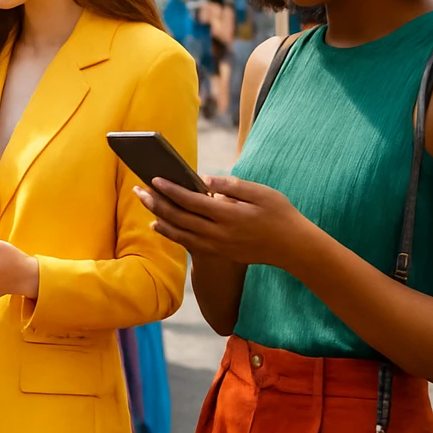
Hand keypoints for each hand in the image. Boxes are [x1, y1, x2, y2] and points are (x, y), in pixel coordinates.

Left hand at [135, 174, 316, 271]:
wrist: (294, 247)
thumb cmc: (280, 214)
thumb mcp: (261, 193)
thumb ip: (231, 186)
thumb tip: (203, 180)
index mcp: (230, 215)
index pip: (192, 201)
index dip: (171, 190)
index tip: (154, 179)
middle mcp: (220, 233)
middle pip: (180, 217)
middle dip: (156, 203)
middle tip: (138, 191)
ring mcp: (218, 246)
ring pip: (180, 233)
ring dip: (159, 218)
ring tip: (144, 204)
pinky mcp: (218, 253)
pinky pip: (187, 244)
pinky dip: (170, 234)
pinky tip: (159, 225)